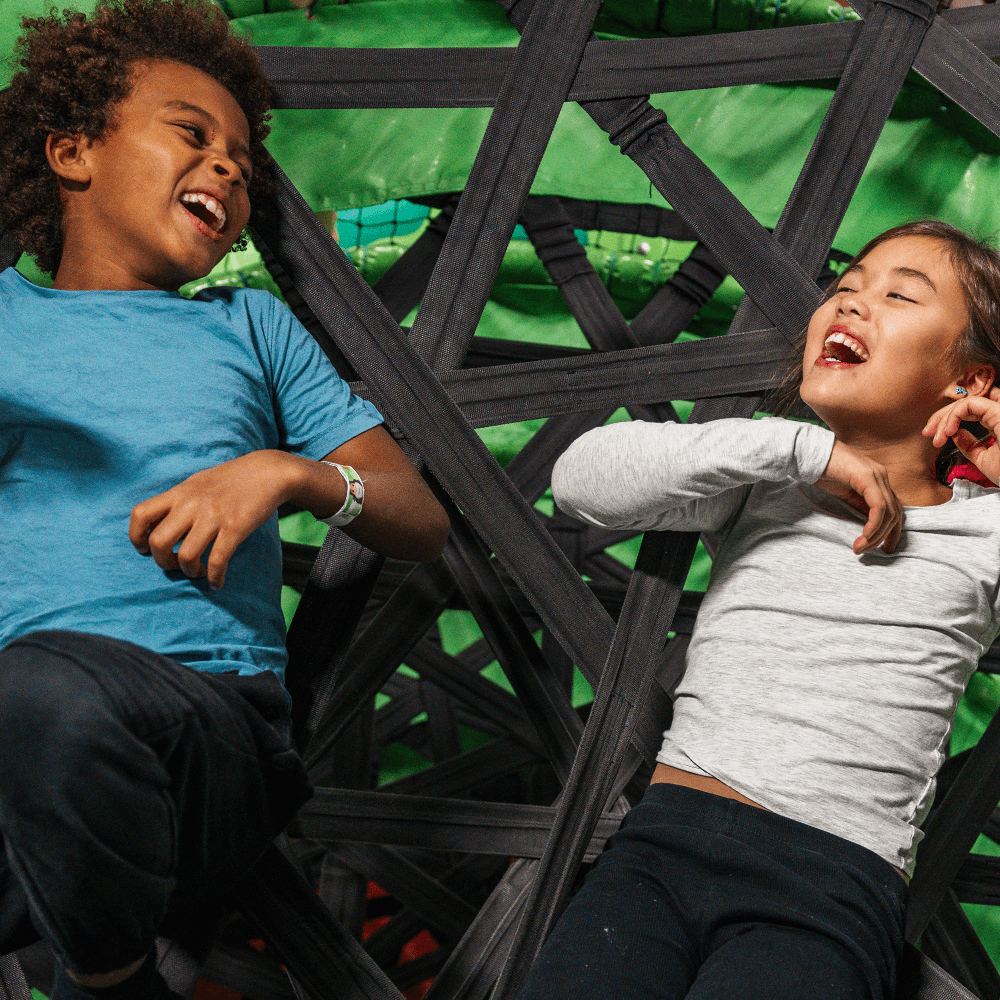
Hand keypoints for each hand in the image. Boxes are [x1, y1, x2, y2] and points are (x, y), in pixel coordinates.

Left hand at [128, 450, 311, 589]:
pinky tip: (217, 582)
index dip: (136, 537)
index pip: (140, 514)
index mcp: (179, 493)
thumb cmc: (232, 478)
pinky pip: (217, 560)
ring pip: (185, 555)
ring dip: (189, 571)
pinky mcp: (235, 528)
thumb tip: (160, 521)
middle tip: (175, 564)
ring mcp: (213, 516)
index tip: (146, 549)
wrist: (268, 471)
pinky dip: (214, 577)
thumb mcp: (198, 482)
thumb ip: (179, 501)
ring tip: (197, 571)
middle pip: (158, 542)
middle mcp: (191, 504)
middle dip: (163, 562)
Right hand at [814, 441, 903, 553]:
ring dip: (876, 534)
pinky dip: (874, 524)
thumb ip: (859, 504)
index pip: (894, 508)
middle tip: (871, 551)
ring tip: (861, 547)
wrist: (810, 453)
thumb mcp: (845, 492)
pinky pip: (879, 507)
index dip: (893, 531)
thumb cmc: (823, 471)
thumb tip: (870, 524)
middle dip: (886, 536)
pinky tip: (864, 535)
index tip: (885, 548)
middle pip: (895, 513)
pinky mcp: (868, 478)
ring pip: (888, 512)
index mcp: (878, 479)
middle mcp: (882, 476)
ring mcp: (877, 476)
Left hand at [923, 387, 999, 485]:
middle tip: (927, 433)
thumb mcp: (984, 459)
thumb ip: (970, 445)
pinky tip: (948, 431)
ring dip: (945, 416)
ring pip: (967, 401)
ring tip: (936, 435)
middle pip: (968, 404)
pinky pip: (970, 404)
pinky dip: (953, 415)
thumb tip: (955, 433)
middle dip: (942, 417)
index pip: (973, 411)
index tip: (935, 438)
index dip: (950, 420)